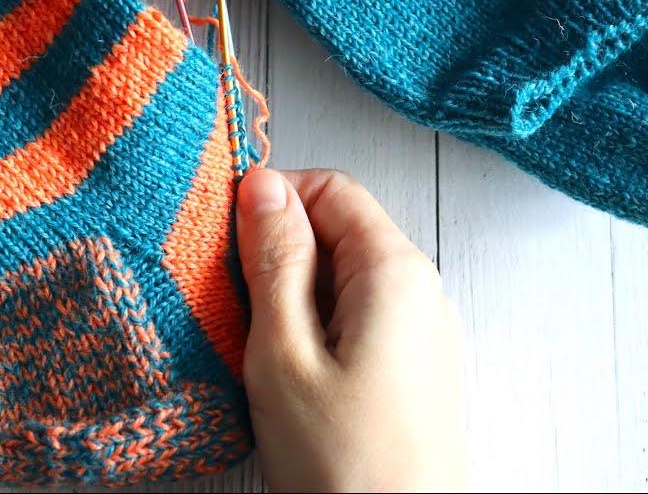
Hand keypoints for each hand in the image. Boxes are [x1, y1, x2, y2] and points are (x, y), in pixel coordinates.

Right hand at [236, 168, 467, 491]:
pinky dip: (318, 326)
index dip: (274, 197)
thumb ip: (274, 261)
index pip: (332, 187)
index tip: (225, 233)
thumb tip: (263, 185)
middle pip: (342, 228)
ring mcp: (421, 330)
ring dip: (295, 293)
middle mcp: (420, 289)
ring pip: (347, 276)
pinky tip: (291, 371)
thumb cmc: (343, 462)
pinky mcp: (413, 367)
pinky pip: (361, 317)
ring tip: (259, 345)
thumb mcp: (283, 352)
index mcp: (394, 270)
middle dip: (281, 249)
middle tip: (233, 299)